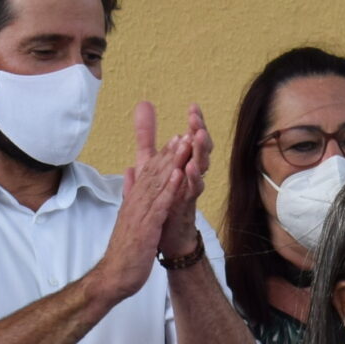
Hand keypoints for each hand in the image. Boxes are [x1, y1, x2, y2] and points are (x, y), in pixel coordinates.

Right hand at [92, 102, 184, 304]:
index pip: (148, 174)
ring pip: (157, 184)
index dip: (162, 156)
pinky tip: (178, 176)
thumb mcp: (127, 218)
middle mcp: (135, 203)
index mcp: (133, 202)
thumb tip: (129, 172)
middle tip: (183, 134)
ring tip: (183, 146)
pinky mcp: (146, 228)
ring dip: (171, 163)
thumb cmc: (123, 250)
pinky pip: (158, 205)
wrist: (113, 276)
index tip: (175, 139)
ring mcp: (140, 214)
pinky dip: (168, 189)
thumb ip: (129, 194)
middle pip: (153, 173)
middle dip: (169, 153)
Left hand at [157, 104, 212, 260]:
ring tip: (198, 136)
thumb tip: (144, 108)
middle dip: (200, 132)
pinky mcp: (187, 205)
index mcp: (182, 163)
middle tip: (196, 119)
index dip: (194, 124)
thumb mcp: (150, 164)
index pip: (191, 139)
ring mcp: (190, 189)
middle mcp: (190, 174)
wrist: (165, 235)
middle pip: (200, 149)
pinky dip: (191, 178)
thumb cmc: (163, 199)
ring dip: (200, 151)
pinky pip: (193, 190)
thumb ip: (147, 140)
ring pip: (200, 167)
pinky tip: (189, 167)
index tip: (193, 107)